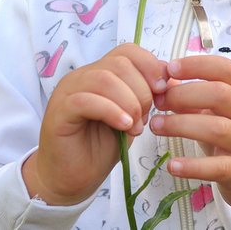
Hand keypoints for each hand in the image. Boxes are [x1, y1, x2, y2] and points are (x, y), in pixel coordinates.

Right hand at [23, 43, 168, 205]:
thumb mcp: (133, 117)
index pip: (128, 51)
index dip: (150, 66)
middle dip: (142, 90)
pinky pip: (86, 100)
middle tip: (144, 118)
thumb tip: (172, 79)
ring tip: (134, 127)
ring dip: (129, 103)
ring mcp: (68, 91)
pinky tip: (123, 127)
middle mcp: (82, 76)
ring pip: (104, 79)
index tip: (162, 91)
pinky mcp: (59, 112)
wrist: (73, 178)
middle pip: (120, 63)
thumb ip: (148, 96)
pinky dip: (111, 111)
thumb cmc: (102, 147)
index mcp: (100, 72)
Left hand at [150, 55, 230, 225]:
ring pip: (217, 128)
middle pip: (221, 94)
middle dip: (185, 94)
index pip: (226, 70)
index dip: (198, 65)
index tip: (171, 68)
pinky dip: (192, 166)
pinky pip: (217, 167)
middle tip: (159, 101)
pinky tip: (172, 165)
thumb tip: (164, 82)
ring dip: (181, 125)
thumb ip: (196, 98)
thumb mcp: (222, 114)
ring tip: (156, 126)